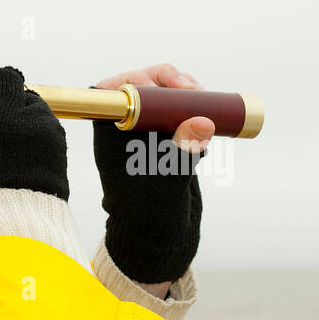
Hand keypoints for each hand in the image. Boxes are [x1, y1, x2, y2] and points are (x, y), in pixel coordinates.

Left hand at [92, 63, 208, 287]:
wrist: (159, 241)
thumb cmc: (150, 213)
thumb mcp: (169, 178)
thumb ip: (184, 149)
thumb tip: (203, 122)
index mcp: (110, 134)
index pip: (115, 90)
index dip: (142, 79)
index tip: (170, 87)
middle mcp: (124, 131)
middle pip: (145, 88)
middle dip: (173, 85)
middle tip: (197, 92)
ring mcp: (146, 137)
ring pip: (165, 100)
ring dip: (188, 99)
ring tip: (206, 110)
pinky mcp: (166, 144)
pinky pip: (179, 118)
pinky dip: (196, 117)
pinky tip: (209, 129)